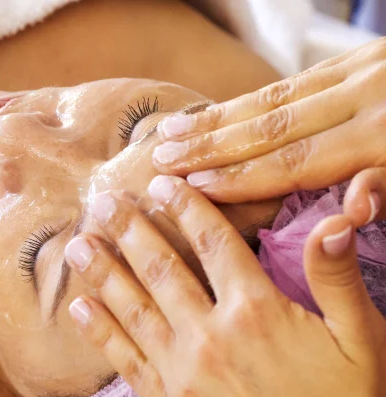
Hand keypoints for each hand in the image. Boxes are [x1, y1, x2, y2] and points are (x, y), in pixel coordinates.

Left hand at [64, 175, 385, 396]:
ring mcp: (184, 370)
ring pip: (134, 308)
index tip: (160, 183)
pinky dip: (100, 331)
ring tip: (78, 243)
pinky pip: (126, 360)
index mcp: (256, 310)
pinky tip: (80, 307)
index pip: (213, 242)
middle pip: (161, 268)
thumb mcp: (362, 341)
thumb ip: (336, 279)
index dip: (185, 207)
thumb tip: (334, 220)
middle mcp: (211, 334)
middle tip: (103, 201)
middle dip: (129, 230)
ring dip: (103, 272)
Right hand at [150, 37, 385, 202]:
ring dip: (219, 116)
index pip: (298, 160)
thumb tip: (353, 209)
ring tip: (173, 130)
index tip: (194, 186)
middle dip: (212, 144)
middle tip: (162, 157)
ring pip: (277, 96)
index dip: (243, 177)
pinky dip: (254, 96)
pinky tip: (224, 109)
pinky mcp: (364, 56)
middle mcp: (367, 95)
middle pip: (274, 124)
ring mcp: (365, 69)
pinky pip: (298, 78)